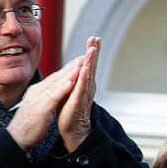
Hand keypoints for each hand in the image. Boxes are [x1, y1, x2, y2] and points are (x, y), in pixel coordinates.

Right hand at [6, 54, 82, 150]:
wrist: (16, 138)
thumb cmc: (27, 126)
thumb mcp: (36, 107)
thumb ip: (42, 99)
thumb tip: (49, 94)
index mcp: (36, 92)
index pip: (54, 78)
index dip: (66, 70)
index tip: (77, 62)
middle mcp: (37, 92)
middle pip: (56, 77)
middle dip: (70, 66)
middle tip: (82, 56)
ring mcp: (38, 99)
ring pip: (56, 83)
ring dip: (69, 73)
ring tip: (80, 63)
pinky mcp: (41, 108)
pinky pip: (54, 96)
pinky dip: (64, 88)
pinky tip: (72, 82)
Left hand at [58, 36, 99, 151]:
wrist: (72, 128)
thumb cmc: (70, 110)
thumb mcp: (71, 89)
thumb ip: (74, 77)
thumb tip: (75, 66)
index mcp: (84, 82)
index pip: (88, 63)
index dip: (91, 51)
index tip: (94, 38)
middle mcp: (87, 86)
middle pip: (91, 65)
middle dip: (94, 51)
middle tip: (96, 38)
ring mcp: (84, 93)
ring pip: (89, 73)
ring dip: (91, 61)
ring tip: (93, 49)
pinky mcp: (79, 100)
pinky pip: (82, 87)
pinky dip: (84, 77)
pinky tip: (86, 68)